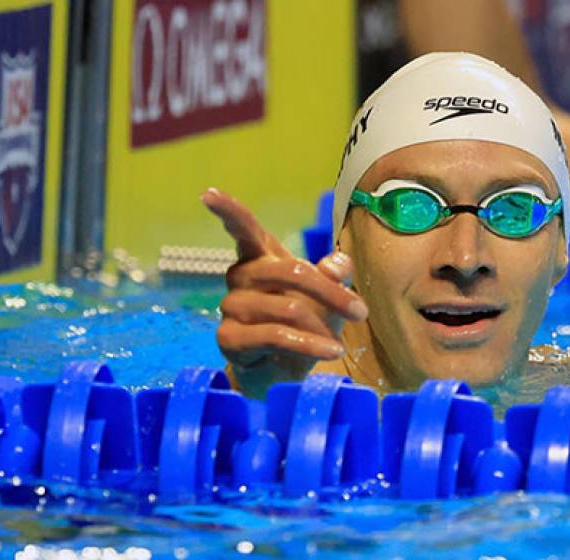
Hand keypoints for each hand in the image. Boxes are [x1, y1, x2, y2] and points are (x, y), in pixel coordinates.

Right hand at [201, 188, 367, 391]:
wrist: (282, 370)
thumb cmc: (305, 321)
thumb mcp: (328, 295)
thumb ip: (335, 273)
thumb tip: (336, 265)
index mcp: (260, 257)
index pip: (243, 229)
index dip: (228, 211)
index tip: (208, 194)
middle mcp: (240, 277)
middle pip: (290, 270)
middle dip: (331, 292)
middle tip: (360, 312)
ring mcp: (231, 307)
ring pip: (288, 308)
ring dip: (321, 328)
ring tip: (337, 344)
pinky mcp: (228, 338)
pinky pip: (275, 336)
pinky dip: (309, 345)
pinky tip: (330, 351)